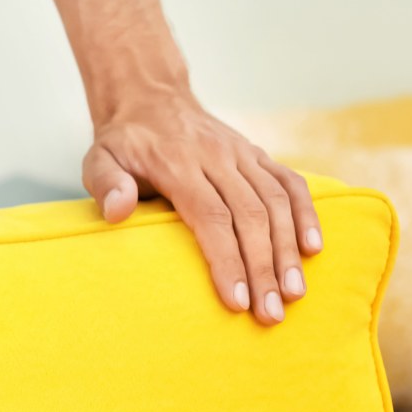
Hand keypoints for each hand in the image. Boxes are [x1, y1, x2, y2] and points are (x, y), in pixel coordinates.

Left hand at [82, 90, 322, 326]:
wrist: (150, 98)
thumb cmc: (124, 143)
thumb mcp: (98, 159)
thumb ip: (106, 184)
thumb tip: (118, 212)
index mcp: (177, 163)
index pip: (210, 216)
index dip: (227, 260)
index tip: (237, 301)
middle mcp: (216, 156)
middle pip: (250, 216)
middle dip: (263, 268)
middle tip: (271, 314)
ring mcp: (241, 154)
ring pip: (276, 202)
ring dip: (288, 250)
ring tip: (293, 294)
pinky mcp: (257, 153)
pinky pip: (290, 183)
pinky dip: (306, 214)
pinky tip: (313, 249)